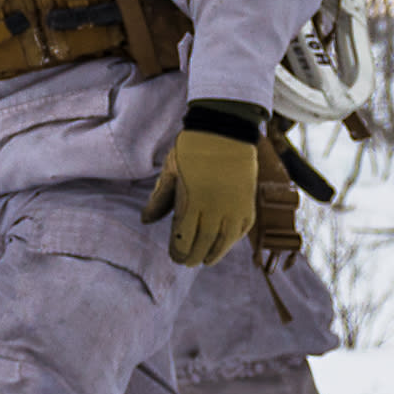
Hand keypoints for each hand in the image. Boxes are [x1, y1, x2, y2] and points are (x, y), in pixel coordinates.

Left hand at [149, 101, 267, 265]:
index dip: (178, 251)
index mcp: (192, 202)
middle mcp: (215, 209)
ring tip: (205, 260)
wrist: (225, 130)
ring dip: (214, 254)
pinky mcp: (248, 204)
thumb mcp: (171, 171)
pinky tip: (224, 244)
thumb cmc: (192, 148)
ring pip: (224, 242)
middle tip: (187, 262)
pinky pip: (241, 231)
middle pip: (203, 244)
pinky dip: (232, 241)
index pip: (184, 239)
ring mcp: (234, 208)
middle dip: (194, 256)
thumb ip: (159, 198)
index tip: (174, 255)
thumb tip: (146, 221)